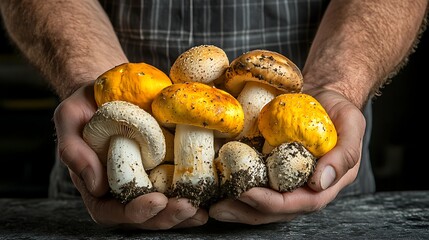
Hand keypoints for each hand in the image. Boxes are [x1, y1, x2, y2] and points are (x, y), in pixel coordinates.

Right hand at [53, 83, 207, 228]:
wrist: (106, 90)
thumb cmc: (85, 106)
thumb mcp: (69, 120)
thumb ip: (73, 150)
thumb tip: (96, 184)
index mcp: (97, 186)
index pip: (111, 212)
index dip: (134, 213)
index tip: (155, 201)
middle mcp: (122, 189)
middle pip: (144, 216)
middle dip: (166, 217)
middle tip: (187, 207)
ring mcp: (145, 181)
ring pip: (164, 208)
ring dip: (183, 213)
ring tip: (201, 208)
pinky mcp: (163, 169)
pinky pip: (178, 186)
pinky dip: (194, 192)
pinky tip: (210, 192)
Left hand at [209, 89, 362, 223]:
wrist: (323, 95)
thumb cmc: (339, 111)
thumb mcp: (352, 126)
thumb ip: (344, 155)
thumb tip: (319, 182)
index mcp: (325, 183)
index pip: (299, 203)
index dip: (272, 203)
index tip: (248, 194)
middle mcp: (303, 186)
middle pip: (275, 209)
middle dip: (247, 211)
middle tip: (220, 209)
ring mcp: (286, 178)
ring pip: (261, 201)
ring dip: (237, 206)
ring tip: (214, 206)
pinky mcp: (271, 166)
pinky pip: (253, 180)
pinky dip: (236, 185)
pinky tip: (218, 185)